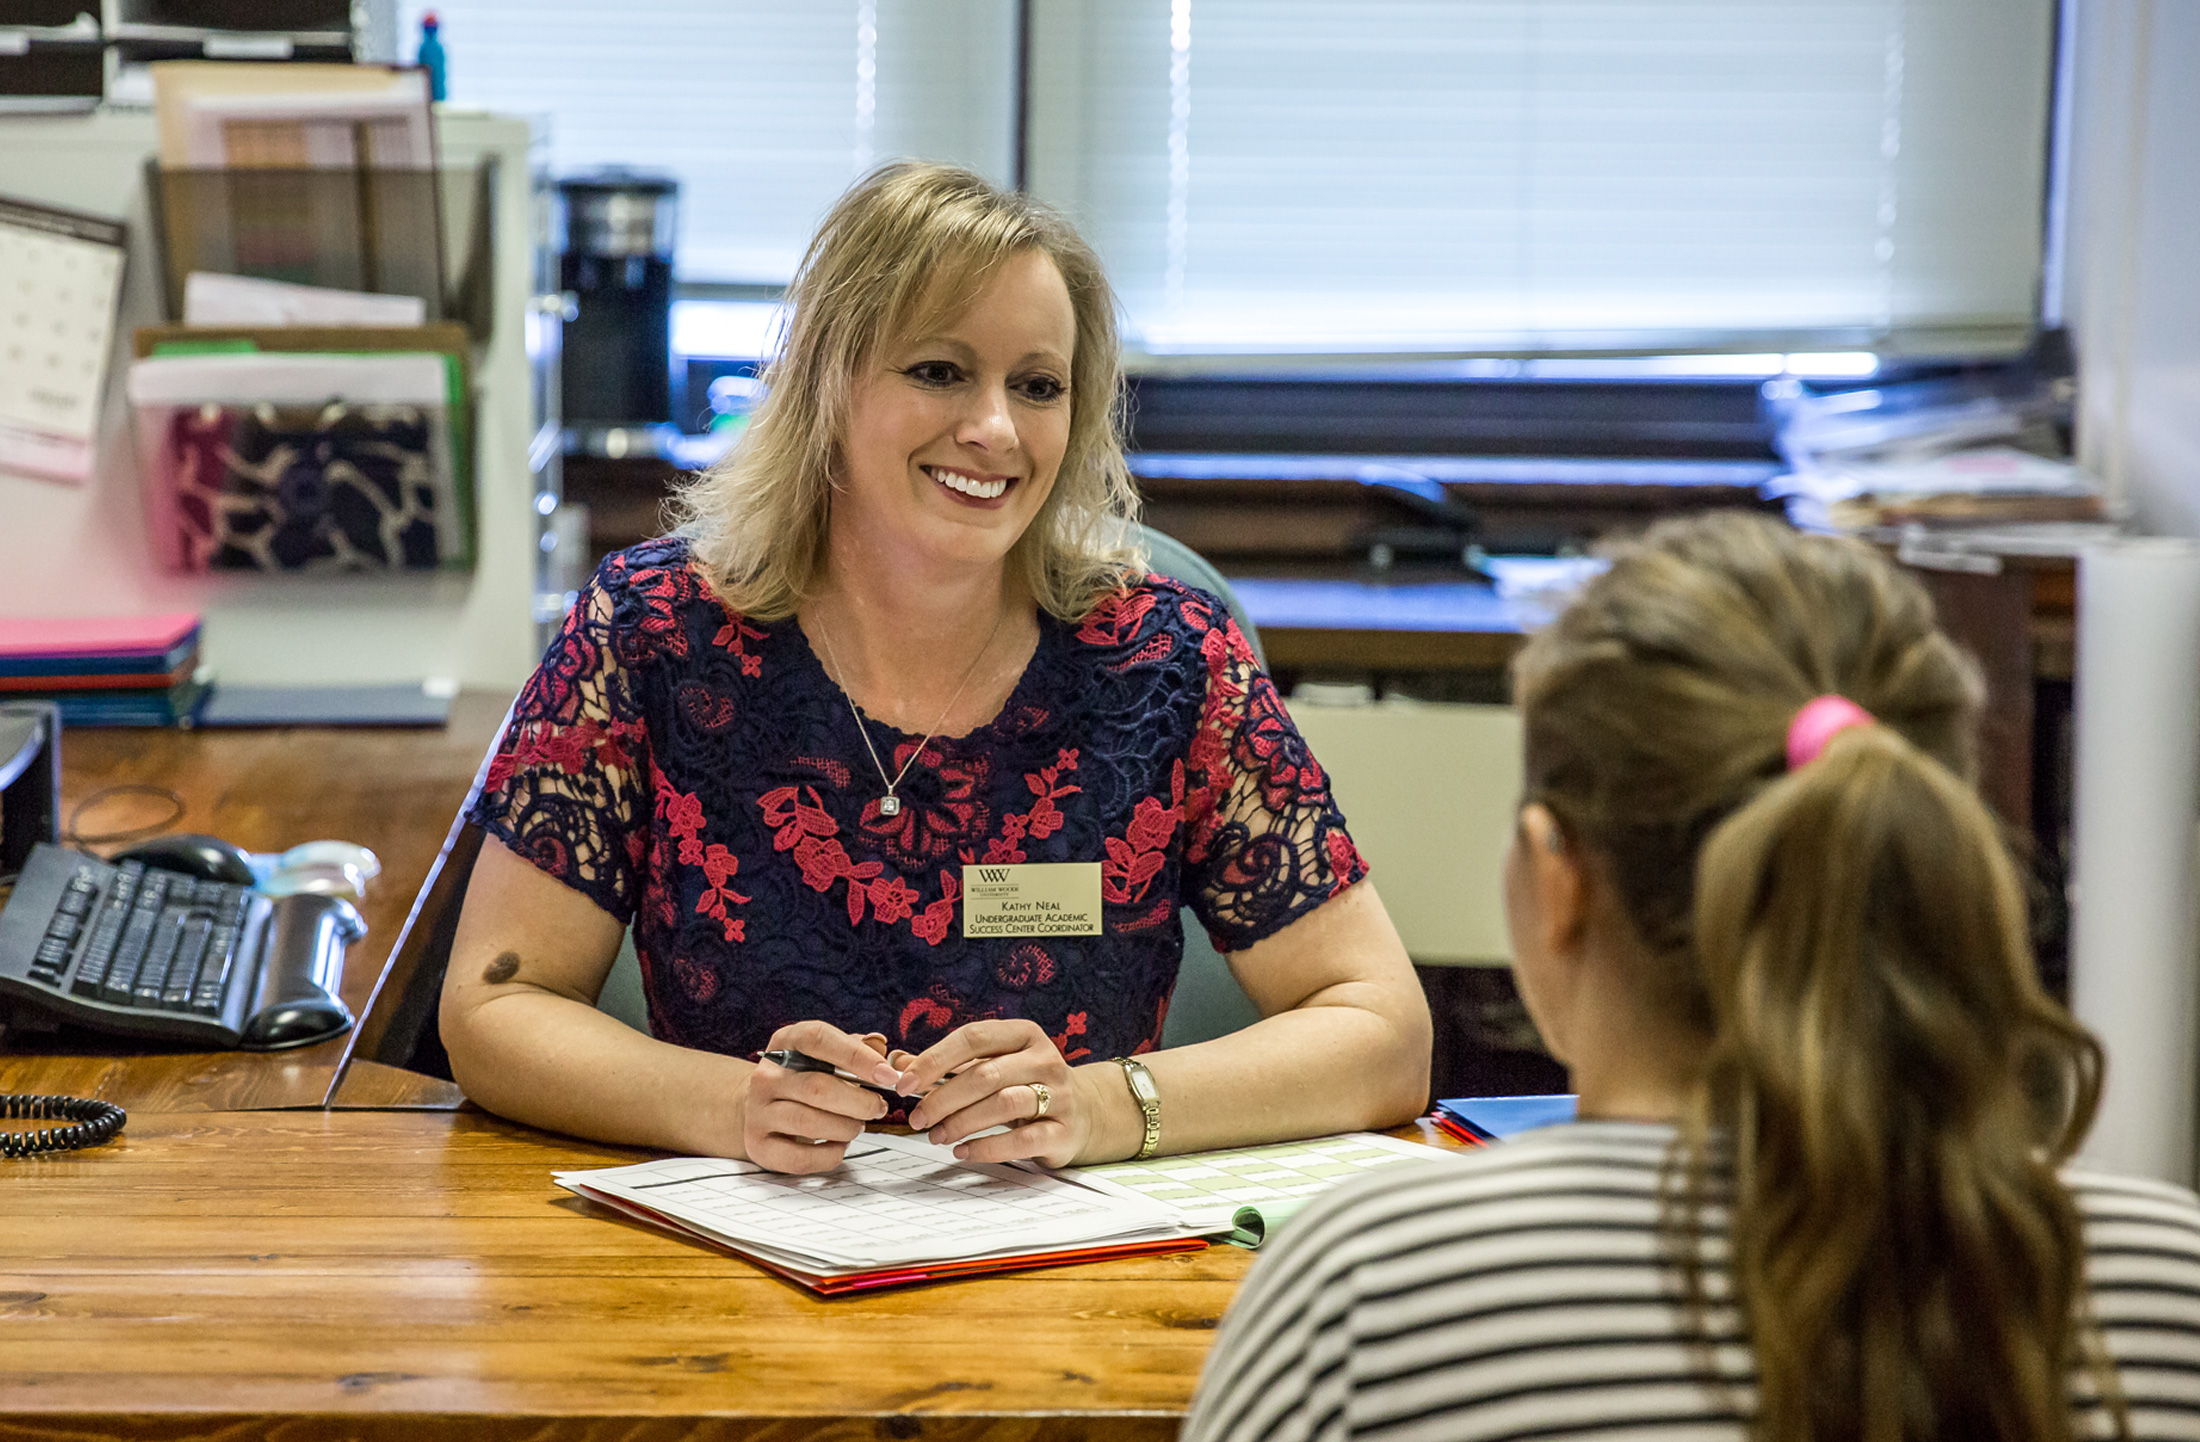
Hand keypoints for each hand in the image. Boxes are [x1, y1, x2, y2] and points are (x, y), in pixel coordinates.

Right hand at [742, 1022, 904, 1173]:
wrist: (760, 1104)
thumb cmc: (804, 1077)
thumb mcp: (826, 1053)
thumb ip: (855, 1047)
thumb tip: (878, 1045)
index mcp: (786, 1042)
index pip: (818, 1039)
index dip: (857, 1056)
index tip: (887, 1075)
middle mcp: (767, 1076)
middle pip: (818, 1087)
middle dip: (860, 1101)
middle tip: (879, 1107)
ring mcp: (758, 1111)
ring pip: (809, 1122)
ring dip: (846, 1127)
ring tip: (858, 1125)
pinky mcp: (759, 1145)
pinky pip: (800, 1157)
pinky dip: (829, 1154)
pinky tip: (839, 1145)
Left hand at [898, 1019, 1090, 1167]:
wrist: (1084, 1112)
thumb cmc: (1026, 1085)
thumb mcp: (992, 1065)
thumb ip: (947, 1064)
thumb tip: (897, 1062)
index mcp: (1023, 1034)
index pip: (974, 1037)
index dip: (935, 1059)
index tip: (905, 1083)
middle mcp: (1044, 1059)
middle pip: (985, 1074)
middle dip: (943, 1098)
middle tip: (917, 1119)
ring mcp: (1059, 1094)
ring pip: (1004, 1104)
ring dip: (962, 1122)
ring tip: (937, 1136)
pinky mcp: (1063, 1130)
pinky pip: (1022, 1140)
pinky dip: (987, 1147)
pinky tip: (963, 1152)